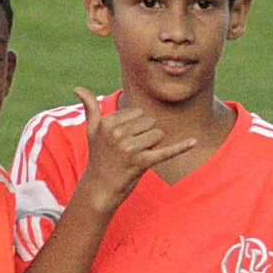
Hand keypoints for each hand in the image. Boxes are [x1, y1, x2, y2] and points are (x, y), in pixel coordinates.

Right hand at [74, 86, 197, 213]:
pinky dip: (181, 147)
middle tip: (128, 150)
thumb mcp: (92, 131)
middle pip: (149, 123)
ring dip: (152, 145)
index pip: (137, 114)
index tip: (120, 139)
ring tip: (136, 156)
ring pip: (158, 135)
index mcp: (106, 124)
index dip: (134, 126)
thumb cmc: (99, 155)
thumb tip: (77, 87)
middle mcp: (116, 135)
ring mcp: (129, 149)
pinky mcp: (141, 162)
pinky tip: (194, 142)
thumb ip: (89, 108)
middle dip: (144, 135)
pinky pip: (166, 152)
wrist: (100, 186)